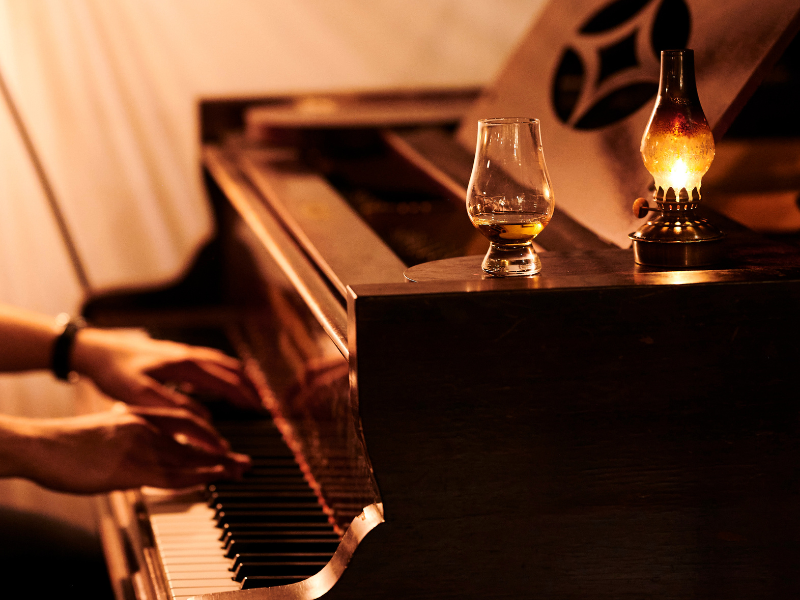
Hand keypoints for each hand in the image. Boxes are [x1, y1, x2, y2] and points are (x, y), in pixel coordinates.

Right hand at [7, 405, 250, 493]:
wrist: (43, 445)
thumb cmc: (71, 442)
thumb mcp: (112, 428)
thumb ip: (136, 435)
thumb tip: (152, 450)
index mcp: (141, 414)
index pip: (187, 421)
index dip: (210, 434)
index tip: (226, 445)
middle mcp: (146, 428)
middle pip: (194, 442)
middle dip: (222, 454)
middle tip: (245, 462)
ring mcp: (139, 448)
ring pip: (188, 459)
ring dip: (216, 467)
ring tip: (238, 472)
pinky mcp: (129, 470)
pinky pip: (171, 476)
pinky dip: (195, 478)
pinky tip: (212, 480)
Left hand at [71, 328, 261, 416]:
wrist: (93, 349)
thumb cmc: (113, 371)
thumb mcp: (138, 394)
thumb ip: (172, 408)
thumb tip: (204, 419)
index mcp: (186, 365)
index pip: (228, 382)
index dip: (246, 399)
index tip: (262, 413)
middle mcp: (190, 356)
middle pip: (232, 371)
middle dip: (252, 389)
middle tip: (267, 407)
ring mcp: (184, 353)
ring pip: (224, 365)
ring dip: (242, 380)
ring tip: (254, 395)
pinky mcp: (176, 355)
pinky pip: (211, 363)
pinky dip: (226, 374)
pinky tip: (222, 384)